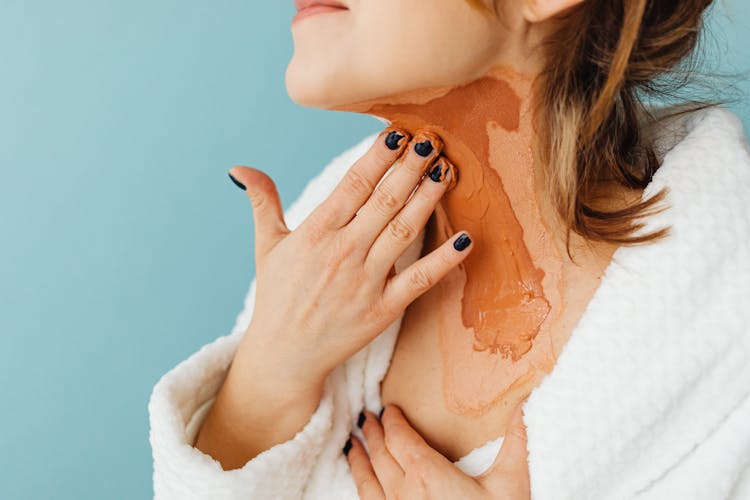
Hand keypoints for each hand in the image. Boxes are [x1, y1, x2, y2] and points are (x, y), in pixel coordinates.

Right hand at [228, 127, 467, 389]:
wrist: (284, 356)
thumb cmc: (277, 297)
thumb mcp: (267, 247)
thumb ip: (262, 203)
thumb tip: (239, 168)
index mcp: (315, 233)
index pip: (353, 184)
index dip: (378, 156)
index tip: (399, 131)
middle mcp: (342, 253)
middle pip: (384, 201)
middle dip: (410, 167)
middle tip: (433, 139)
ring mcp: (365, 282)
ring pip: (404, 231)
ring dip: (428, 198)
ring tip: (448, 170)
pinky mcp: (383, 310)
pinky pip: (420, 280)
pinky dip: (444, 260)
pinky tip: (466, 238)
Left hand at [346, 400, 529, 499]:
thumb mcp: (510, 484)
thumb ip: (515, 442)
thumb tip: (523, 406)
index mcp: (427, 474)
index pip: (399, 437)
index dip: (392, 420)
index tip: (389, 409)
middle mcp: (403, 493)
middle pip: (380, 455)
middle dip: (373, 434)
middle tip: (367, 418)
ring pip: (366, 481)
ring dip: (358, 459)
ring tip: (352, 445)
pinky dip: (360, 486)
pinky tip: (361, 484)